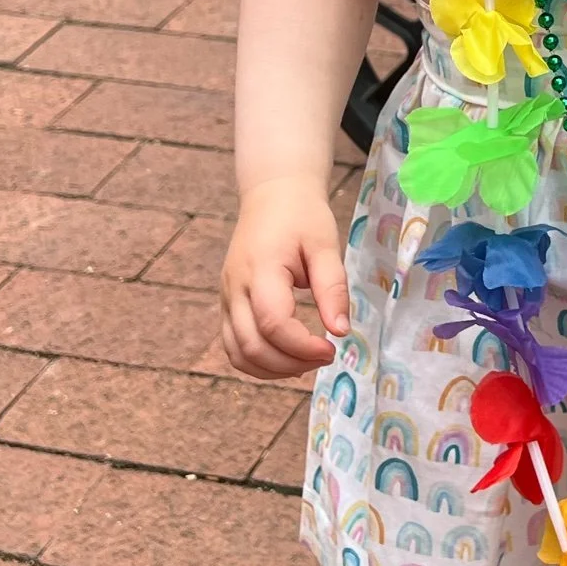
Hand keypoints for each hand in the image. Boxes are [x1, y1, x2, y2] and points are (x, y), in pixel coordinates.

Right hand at [221, 176, 349, 377]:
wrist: (272, 195)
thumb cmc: (302, 217)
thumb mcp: (325, 245)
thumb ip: (333, 288)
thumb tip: (340, 331)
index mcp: (260, 269)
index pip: (273, 323)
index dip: (302, 346)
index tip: (332, 348)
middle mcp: (235, 288)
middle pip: (252, 346)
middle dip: (291, 363)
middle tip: (325, 356)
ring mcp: (226, 298)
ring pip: (237, 353)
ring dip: (273, 369)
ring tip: (308, 361)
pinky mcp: (227, 304)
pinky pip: (234, 346)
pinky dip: (258, 362)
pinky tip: (287, 359)